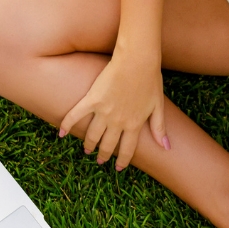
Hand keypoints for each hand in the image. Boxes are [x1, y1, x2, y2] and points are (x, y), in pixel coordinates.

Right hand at [58, 53, 169, 169]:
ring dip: (89, 144)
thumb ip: (159, 128)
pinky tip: (61, 134)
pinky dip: (67, 124)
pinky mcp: (92, 99)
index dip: (122, 160)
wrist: (137, 60)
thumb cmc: (150, 80)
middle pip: (108, 145)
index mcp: (134, 124)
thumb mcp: (158, 106)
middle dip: (104, 155)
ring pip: (92, 134)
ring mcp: (103, 111)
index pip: (127, 149)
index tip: (118, 167)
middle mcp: (117, 121)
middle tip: (100, 160)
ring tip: (87, 149)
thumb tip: (167, 147)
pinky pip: (76, 114)